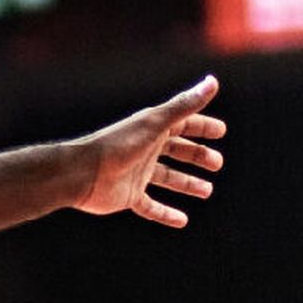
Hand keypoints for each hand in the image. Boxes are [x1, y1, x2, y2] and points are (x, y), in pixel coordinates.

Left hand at [74, 77, 225, 226]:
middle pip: (176, 152)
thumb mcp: (156, 124)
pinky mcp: (129, 196)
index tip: (221, 131)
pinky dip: (166, 214)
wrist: (82, 173)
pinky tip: (182, 221)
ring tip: (206, 191)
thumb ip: (184, 105)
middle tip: (217, 164)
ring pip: (167, 178)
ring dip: (186, 184)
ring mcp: (137, 174)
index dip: (201, 126)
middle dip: (196, 156)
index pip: (181, 124)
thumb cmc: (118, 144)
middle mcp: (145, 150)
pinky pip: (151, 207)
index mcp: (151, 130)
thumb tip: (212, 82)